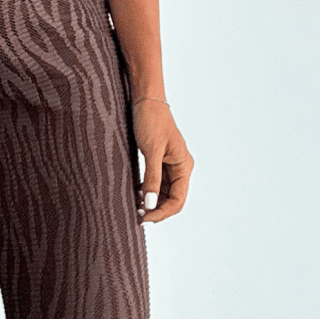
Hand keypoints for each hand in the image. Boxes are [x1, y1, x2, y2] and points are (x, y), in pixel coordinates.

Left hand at [131, 100, 192, 223]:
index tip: (144, 218)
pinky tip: (136, 194)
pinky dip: (147, 192)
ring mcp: (170, 166)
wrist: (146, 100)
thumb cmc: (151, 121)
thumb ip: (152, 179)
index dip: (162, 213)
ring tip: (135, 206)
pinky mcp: (159, 162)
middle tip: (137, 215)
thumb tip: (150, 205)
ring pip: (163, 194)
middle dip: (156, 210)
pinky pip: (156, 184)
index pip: (178, 200)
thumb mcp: (151, 151)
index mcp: (184, 166)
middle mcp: (180, 168)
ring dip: (151, 202)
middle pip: (172, 200)